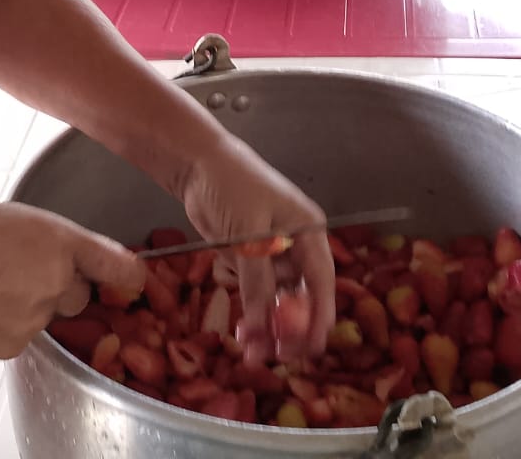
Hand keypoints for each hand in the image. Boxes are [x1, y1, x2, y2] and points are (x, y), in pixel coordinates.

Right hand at [0, 203, 146, 359]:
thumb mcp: (13, 216)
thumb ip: (52, 239)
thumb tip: (72, 258)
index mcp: (59, 241)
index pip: (117, 265)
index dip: (128, 273)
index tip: (134, 277)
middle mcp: (56, 282)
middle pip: (77, 293)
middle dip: (59, 286)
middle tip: (18, 270)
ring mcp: (36, 319)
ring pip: (46, 316)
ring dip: (29, 305)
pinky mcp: (14, 346)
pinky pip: (22, 337)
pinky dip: (6, 326)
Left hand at [175, 135, 334, 365]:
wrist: (198, 163)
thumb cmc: (233, 186)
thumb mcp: (248, 235)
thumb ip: (258, 280)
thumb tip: (263, 325)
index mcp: (309, 232)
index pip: (322, 281)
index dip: (319, 317)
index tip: (312, 348)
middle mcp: (297, 245)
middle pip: (302, 295)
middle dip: (291, 328)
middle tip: (278, 357)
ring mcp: (274, 252)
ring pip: (279, 299)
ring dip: (268, 326)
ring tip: (253, 354)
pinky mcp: (251, 258)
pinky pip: (257, 292)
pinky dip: (252, 312)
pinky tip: (243, 332)